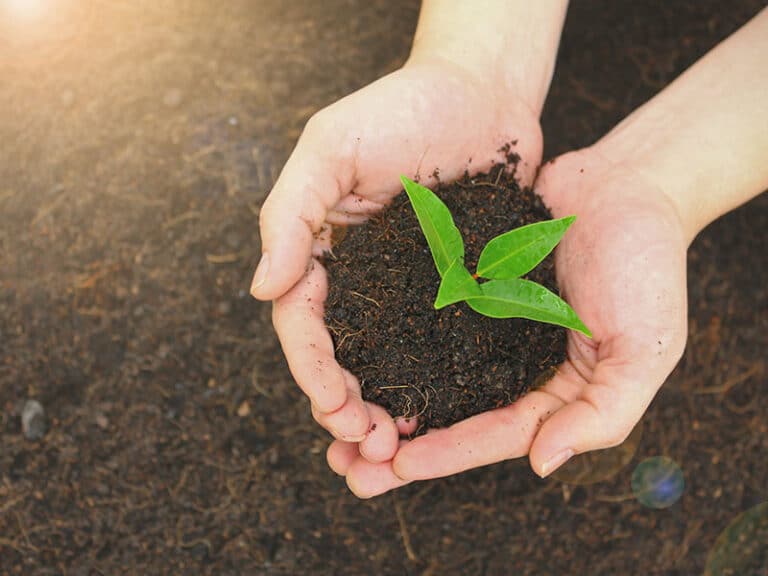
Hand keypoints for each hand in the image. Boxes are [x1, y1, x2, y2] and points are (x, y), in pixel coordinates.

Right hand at [252, 57, 543, 473]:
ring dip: (384, 411)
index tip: (334, 411)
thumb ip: (290, 215)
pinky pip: (441, 346)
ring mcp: (409, 289)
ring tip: (398, 448)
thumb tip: (261, 289)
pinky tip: (440, 417)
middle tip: (369, 446)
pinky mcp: (457, 290)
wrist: (482, 92)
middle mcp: (362, 280)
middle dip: (347, 407)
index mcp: (322, 252)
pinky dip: (434, 387)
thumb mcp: (330, 148)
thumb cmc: (401, 107)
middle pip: (343, 357)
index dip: (314, 372)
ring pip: (387, 364)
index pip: (304, 324)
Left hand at [330, 147, 688, 495]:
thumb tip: (540, 464)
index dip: (449, 453)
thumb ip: (603, 413)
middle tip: (344, 465)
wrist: (627, 184)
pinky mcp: (463, 282)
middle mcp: (511, 362)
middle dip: (399, 444)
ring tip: (332, 417)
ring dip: (382, 397)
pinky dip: (388, 336)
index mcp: (553, 389)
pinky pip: (422, 313)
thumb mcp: (646, 350)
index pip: (496, 433)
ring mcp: (484, 322)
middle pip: (451, 413)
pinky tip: (348, 348)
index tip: (397, 466)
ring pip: (426, 369)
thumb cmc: (648, 265)